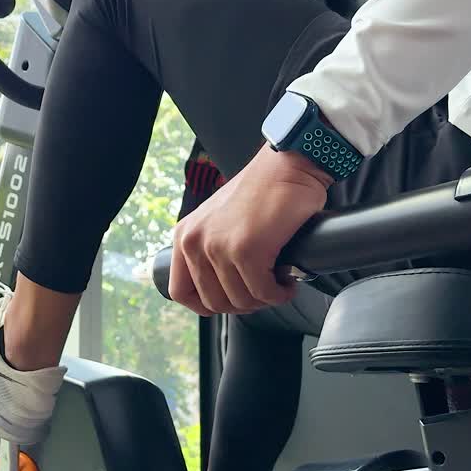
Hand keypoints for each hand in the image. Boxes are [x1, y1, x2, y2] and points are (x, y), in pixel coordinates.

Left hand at [169, 144, 332, 315]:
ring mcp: (218, 246)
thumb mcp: (221, 221)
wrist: (290, 165)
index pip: (180, 292)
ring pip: (240, 300)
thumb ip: (212, 250)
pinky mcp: (246, 250)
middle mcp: (194, 241)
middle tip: (264, 290)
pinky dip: (279, 293)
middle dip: (244, 304)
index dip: (208, 305)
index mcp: (184, 235)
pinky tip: (287, 282)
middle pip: (213, 303)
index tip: (231, 301)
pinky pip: (262, 292)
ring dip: (265, 299)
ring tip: (278, 282)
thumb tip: (225, 289)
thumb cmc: (265, 191)